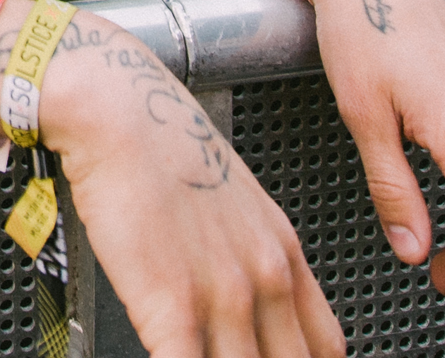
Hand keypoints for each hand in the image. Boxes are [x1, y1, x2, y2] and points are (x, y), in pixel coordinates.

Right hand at [34, 5, 343, 356]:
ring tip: (197, 357)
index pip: (324, 348)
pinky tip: (168, 357)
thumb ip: (249, 255)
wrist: (119, 112)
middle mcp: (265, 280)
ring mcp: (224, 298)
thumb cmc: (162, 146)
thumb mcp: (236, 201)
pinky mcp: (173, 308)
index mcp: (283, 255)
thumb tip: (245, 299)